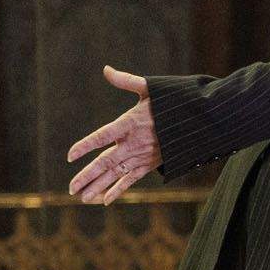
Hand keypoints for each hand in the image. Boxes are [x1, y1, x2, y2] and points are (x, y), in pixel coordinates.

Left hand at [66, 67, 160, 204]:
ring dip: (99, 187)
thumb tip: (106, 69)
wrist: (199, 121)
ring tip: (82, 198)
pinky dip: (118, 190)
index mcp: (130, 123)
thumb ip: (125, 81)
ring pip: (116, 175)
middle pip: (106, 162)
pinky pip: (131, 180)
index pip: (102, 136)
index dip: (85, 146)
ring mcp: (142, 156)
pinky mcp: (150, 164)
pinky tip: (104, 200)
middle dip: (87, 176)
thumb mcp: (150, 87)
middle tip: (70, 188)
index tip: (69, 156)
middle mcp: (134, 143)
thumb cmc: (173, 101)